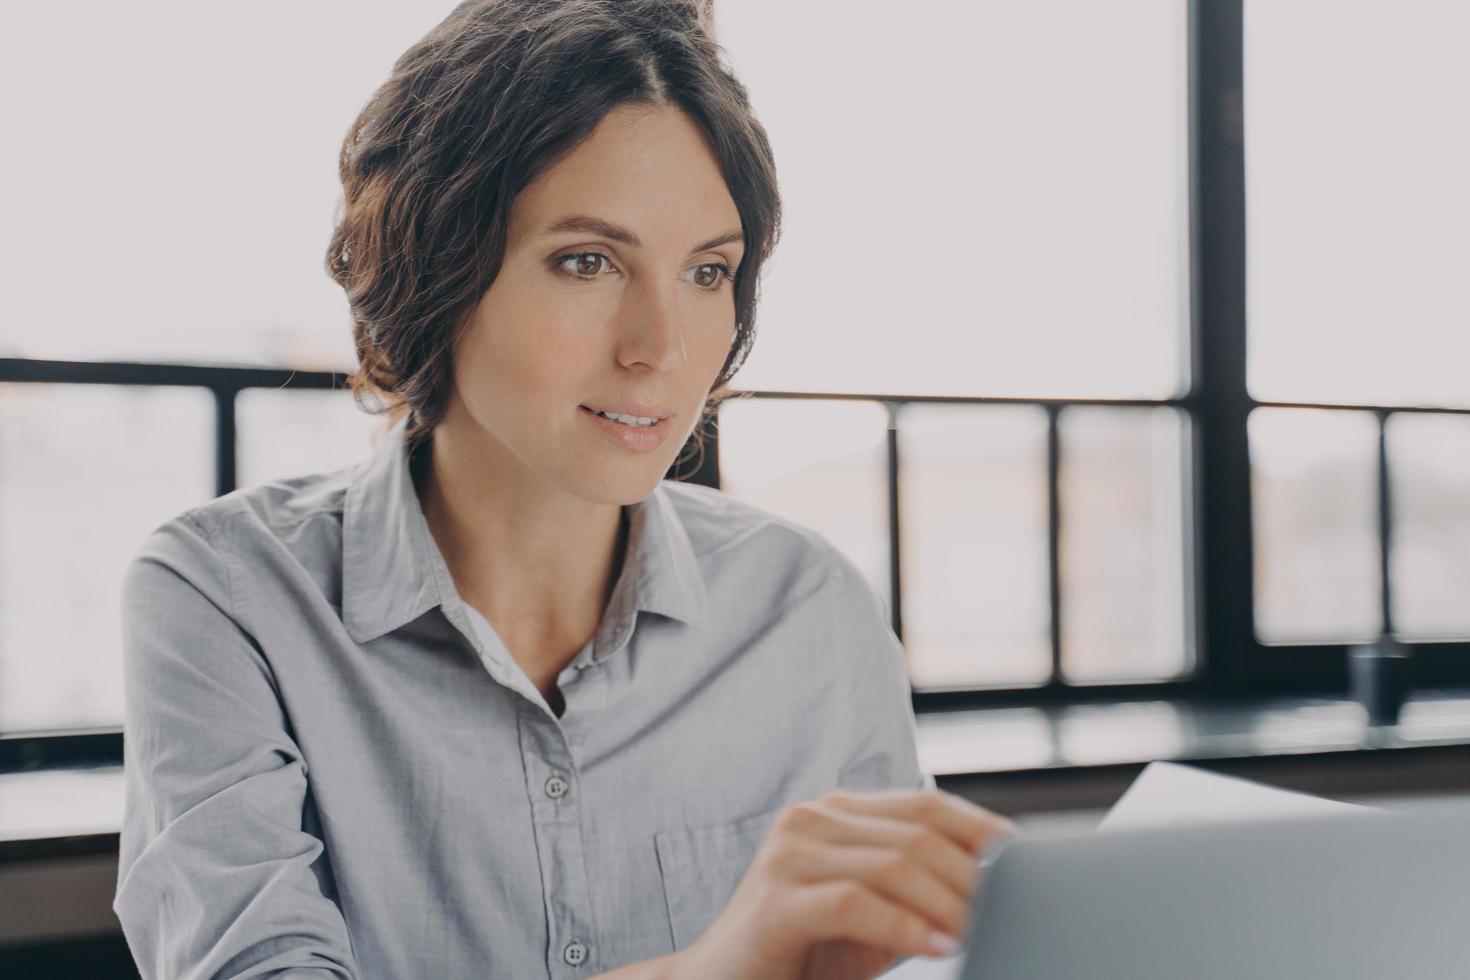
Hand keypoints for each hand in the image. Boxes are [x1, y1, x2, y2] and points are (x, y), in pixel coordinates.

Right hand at [670, 788, 1016, 979]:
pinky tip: (938, 948)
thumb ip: (919, 895)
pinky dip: (905, 927)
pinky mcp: (775, 902)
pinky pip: (854, 903)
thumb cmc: (805, 956)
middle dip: (973, 875)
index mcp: (835, 812)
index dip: (982, 830)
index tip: (1031, 865)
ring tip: (983, 933)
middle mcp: (810, 819)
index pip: (926, 805)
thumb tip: (999, 886)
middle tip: (1015, 911)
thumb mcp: (876, 919)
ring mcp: (788, 855)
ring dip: (948, 904)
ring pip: (892, 864)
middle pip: (916, 833)